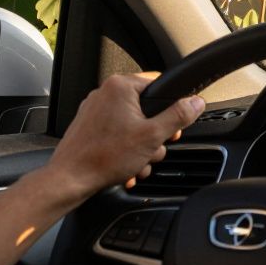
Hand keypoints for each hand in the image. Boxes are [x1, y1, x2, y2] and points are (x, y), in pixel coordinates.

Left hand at [43, 73, 204, 200]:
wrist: (70, 180)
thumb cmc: (104, 157)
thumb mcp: (152, 136)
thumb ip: (178, 116)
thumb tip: (195, 102)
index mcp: (121, 87)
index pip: (159, 85)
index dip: (172, 107)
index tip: (173, 126)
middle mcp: (105, 93)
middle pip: (147, 108)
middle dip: (154, 135)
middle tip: (153, 149)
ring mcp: (94, 111)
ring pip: (133, 125)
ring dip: (141, 148)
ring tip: (137, 164)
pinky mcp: (88, 127)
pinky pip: (117, 135)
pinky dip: (125, 151)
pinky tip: (126, 168)